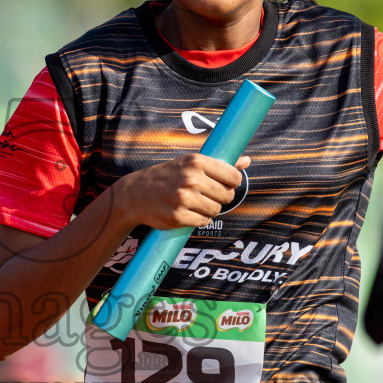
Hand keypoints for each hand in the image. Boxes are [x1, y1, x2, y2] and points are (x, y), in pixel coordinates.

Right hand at [114, 154, 250, 230]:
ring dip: (209, 210)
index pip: (233, 177)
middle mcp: (191, 178)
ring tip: (194, 204)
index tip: (222, 185)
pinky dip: (199, 219)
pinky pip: (203, 221)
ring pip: (216, 210)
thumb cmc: (167, 176)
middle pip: (227, 195)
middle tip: (204, 196)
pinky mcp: (178, 216)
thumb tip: (247, 161)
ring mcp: (184, 198)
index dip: (231, 183)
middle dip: (219, 198)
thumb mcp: (191, 163)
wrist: (135, 194)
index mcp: (196, 162)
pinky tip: (188, 213)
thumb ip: (220, 164)